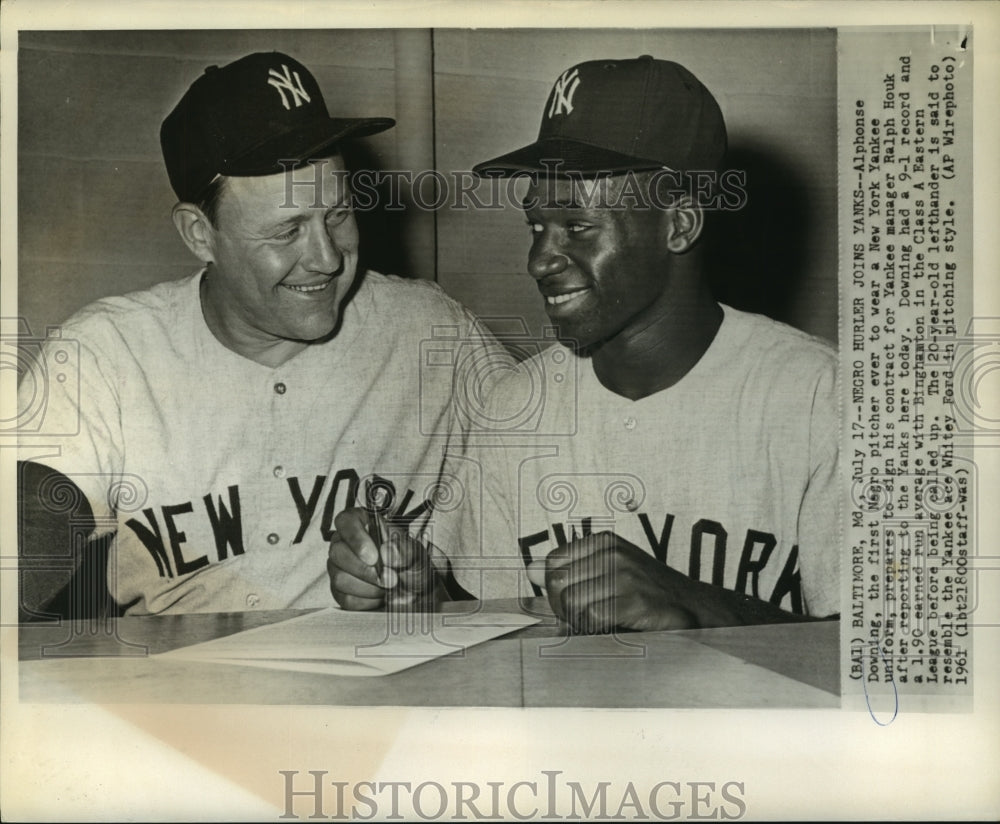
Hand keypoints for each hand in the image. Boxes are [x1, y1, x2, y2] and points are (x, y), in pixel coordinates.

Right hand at [327, 507, 443, 610]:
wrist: (415, 593)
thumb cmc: (412, 565)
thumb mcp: (417, 555)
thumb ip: (404, 550)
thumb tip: (385, 551)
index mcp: (363, 524)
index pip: (346, 521)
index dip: (356, 538)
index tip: (373, 557)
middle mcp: (346, 543)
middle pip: (338, 552)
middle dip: (366, 570)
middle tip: (391, 578)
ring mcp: (339, 567)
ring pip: (339, 577)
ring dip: (369, 587)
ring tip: (388, 587)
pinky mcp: (339, 590)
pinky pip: (345, 597)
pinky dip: (366, 601)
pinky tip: (379, 597)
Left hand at [534, 531, 697, 633]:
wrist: (695, 609)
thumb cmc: (647, 594)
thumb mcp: (609, 573)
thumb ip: (572, 571)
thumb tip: (529, 571)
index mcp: (605, 542)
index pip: (553, 562)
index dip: (555, 588)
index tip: (571, 602)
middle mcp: (613, 552)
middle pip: (557, 582)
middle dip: (562, 608)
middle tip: (582, 620)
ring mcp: (625, 574)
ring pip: (571, 602)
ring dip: (578, 622)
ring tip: (600, 625)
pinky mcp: (635, 599)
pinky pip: (591, 617)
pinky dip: (595, 630)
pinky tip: (612, 629)